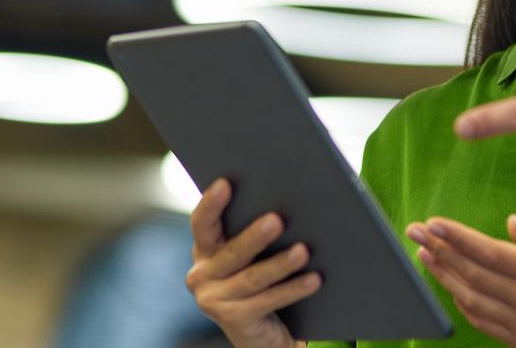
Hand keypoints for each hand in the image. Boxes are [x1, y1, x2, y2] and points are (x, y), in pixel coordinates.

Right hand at [186, 179, 320, 347]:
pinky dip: (292, 289)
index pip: (202, 223)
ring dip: (280, 264)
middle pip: (232, 252)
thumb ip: (258, 232)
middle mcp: (202, 275)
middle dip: (255, 236)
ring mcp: (214, 301)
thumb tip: (287, 203)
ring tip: (303, 251)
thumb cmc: (264, 282)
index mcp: (205, 250)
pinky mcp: (233, 321)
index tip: (225, 183)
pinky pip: (267, 301)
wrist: (265, 334)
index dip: (211, 204)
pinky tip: (313, 279)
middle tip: (277, 220)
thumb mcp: (255, 255)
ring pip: (252, 278)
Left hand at [407, 215, 515, 347]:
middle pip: (474, 274)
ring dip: (443, 275)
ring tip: (424, 254)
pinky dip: (461, 301)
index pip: (491, 252)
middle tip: (415, 231)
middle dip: (440, 249)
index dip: (458, 237)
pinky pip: (482, 322)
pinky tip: (450, 285)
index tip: (434, 222)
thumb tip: (511, 224)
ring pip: (472, 299)